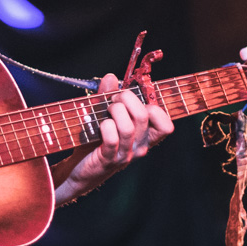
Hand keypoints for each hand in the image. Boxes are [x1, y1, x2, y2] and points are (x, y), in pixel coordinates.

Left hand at [53, 73, 173, 203]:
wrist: (80, 168)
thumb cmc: (96, 140)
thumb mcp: (103, 115)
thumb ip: (108, 96)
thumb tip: (111, 77)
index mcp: (145, 137)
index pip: (167, 125)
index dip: (153, 107)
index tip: (135, 101)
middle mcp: (140, 147)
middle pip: (144, 116)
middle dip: (126, 99)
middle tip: (113, 100)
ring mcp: (126, 154)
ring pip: (128, 127)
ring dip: (114, 111)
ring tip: (105, 111)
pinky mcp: (109, 159)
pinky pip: (112, 139)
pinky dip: (105, 126)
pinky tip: (99, 126)